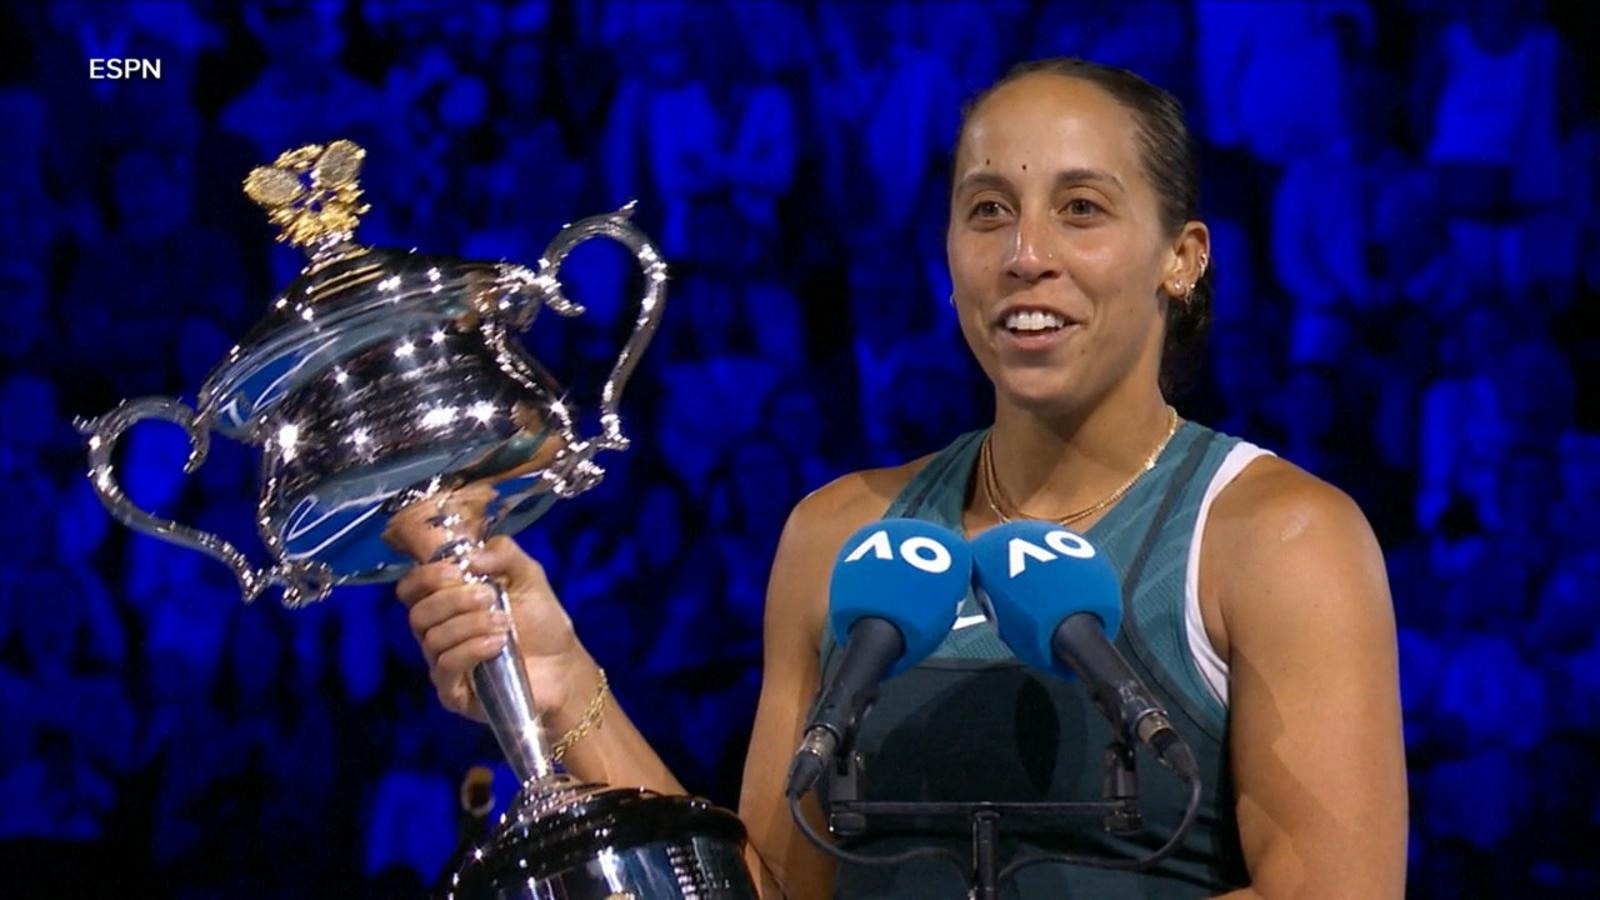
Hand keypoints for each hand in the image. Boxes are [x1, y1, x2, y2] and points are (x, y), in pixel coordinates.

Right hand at [395, 536, 581, 721]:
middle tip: (489, 596)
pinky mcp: (452, 692)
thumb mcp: (528, 576)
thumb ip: (504, 554)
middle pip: (418, 613)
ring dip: (471, 625)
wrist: (563, 665)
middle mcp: (437, 632)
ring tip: (505, 623)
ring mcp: (442, 663)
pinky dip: (472, 649)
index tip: (457, 570)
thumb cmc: (541, 621)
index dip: (426, 576)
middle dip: (454, 600)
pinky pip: (445, 666)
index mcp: (446, 602)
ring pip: (433, 639)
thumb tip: (472, 557)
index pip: (411, 587)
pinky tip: (499, 644)